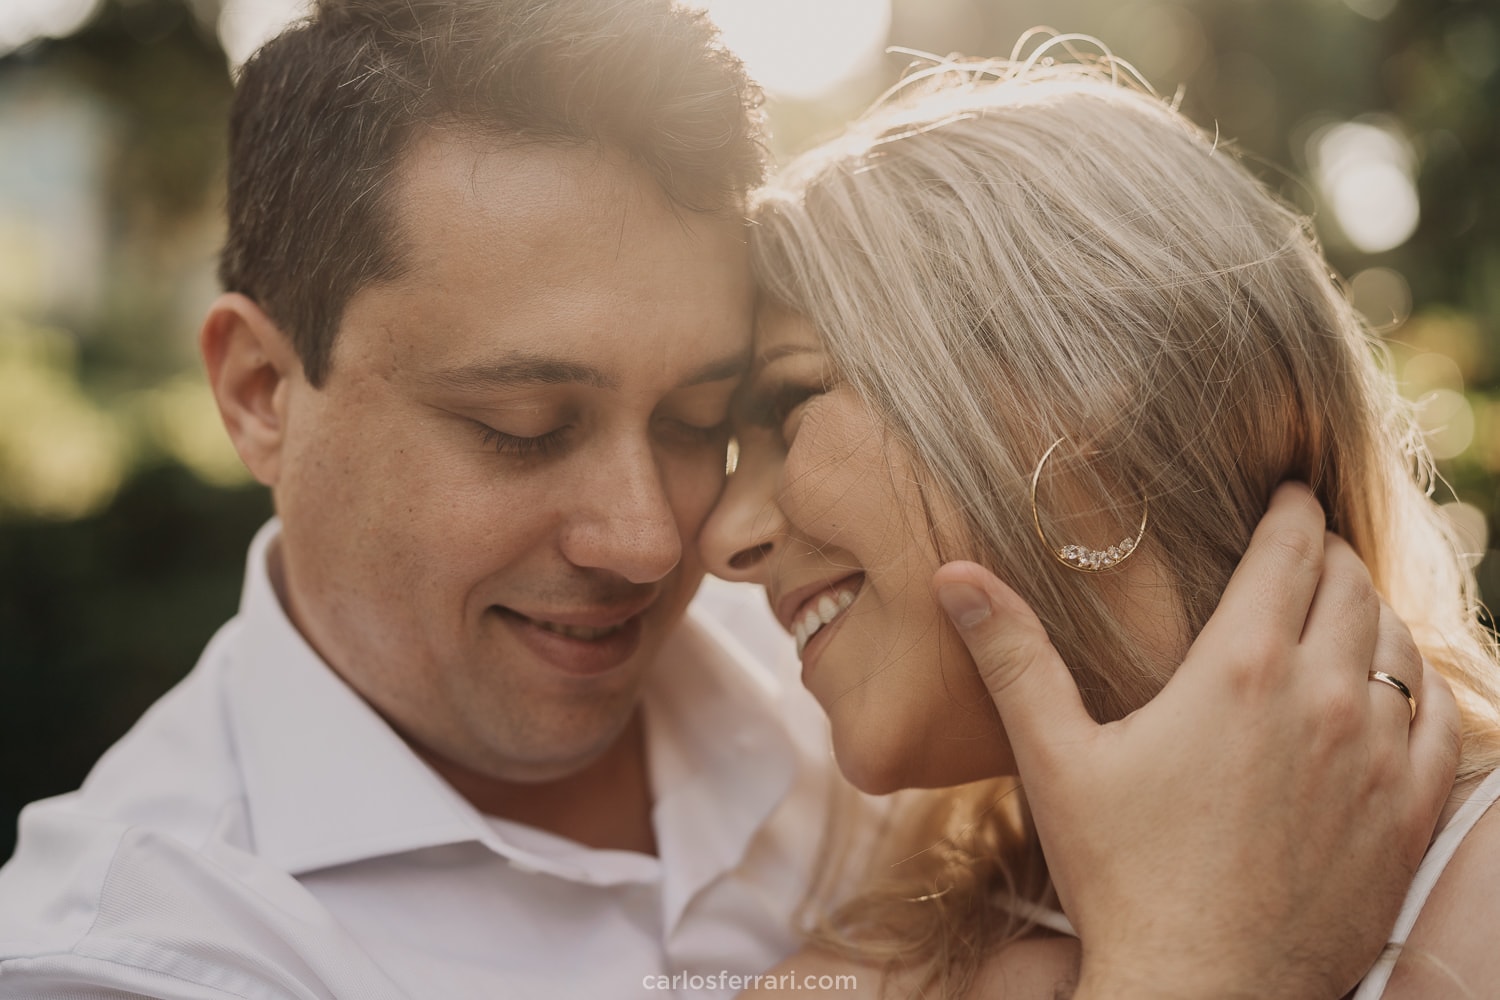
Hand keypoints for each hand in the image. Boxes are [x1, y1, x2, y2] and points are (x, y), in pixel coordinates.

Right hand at [933, 482, 1460, 999]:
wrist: (1204, 994)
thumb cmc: (1122, 877)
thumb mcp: (1056, 759)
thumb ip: (1011, 656)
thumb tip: (954, 576)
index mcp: (1241, 671)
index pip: (1289, 553)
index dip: (1293, 510)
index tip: (1290, 491)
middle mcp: (1323, 700)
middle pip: (1352, 587)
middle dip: (1330, 555)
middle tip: (1307, 549)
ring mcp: (1378, 760)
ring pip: (1399, 646)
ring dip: (1374, 614)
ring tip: (1344, 610)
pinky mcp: (1409, 816)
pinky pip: (1441, 720)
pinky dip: (1418, 687)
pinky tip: (1392, 691)